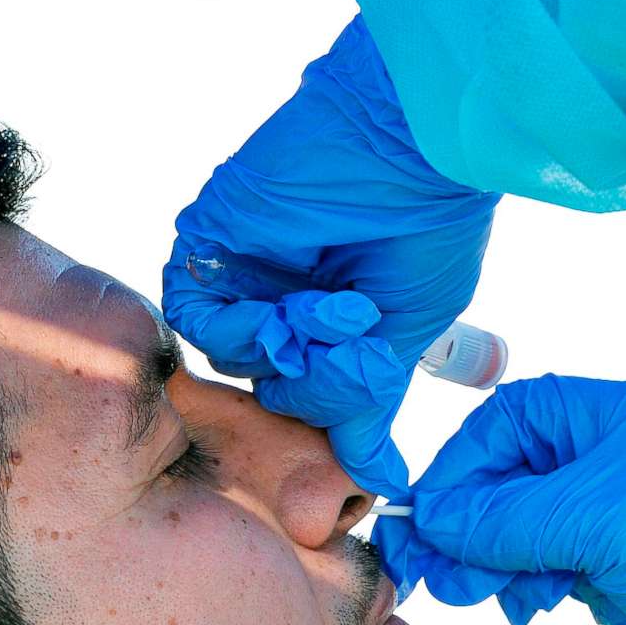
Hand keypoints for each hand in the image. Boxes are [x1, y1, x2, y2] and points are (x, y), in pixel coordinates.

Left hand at [163, 16, 498, 495]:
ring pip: (236, 354)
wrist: (410, 146)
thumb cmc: (427, 231)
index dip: (333, 414)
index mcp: (329, 313)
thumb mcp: (405, 333)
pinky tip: (295, 307)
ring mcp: (241, 269)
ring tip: (341, 313)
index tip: (366, 425)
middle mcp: (280, 293)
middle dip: (316, 384)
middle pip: (270, 379)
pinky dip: (244, 328)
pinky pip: (198, 315)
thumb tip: (379, 478)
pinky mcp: (208, 241)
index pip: (309, 391)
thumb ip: (369, 401)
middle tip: (361, 352)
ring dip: (289, 352)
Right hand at [375, 377, 625, 624]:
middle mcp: (619, 455)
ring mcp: (617, 514)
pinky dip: (520, 583)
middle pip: (510, 469)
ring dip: (489, 559)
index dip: (465, 460)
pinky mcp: (614, 568)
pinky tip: (524, 609)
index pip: (515, 414)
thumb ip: (513, 515)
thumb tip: (434, 516)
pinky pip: (541, 562)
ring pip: (519, 522)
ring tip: (481, 598)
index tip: (428, 513)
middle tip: (442, 571)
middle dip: (470, 518)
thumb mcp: (607, 523)